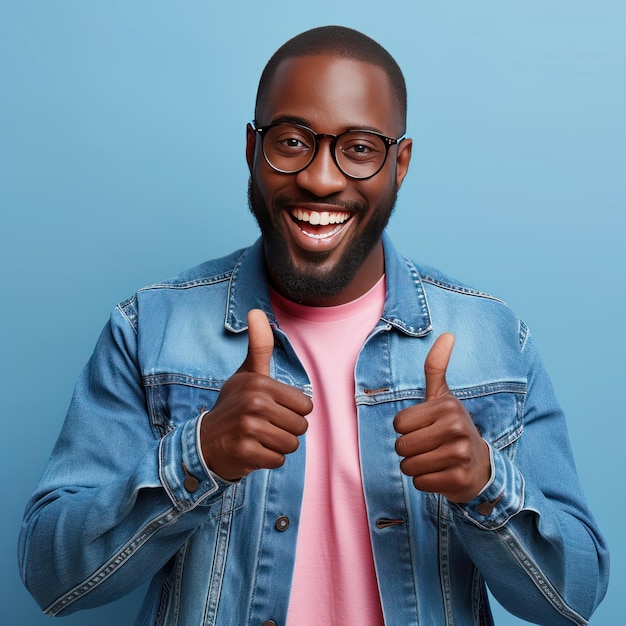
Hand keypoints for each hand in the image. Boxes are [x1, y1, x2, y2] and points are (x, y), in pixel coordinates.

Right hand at [199, 309, 311, 480]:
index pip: (305, 406)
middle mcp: (254, 404)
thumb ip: (259, 345)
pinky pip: (278, 461)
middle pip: (300, 427)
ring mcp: (248, 429)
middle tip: (264, 426)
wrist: (204, 440)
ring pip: (291, 445)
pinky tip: (252, 450)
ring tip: (259, 438)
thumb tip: (255, 311)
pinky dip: (268, 460)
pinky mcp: (245, 452)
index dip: (292, 412)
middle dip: (286, 430)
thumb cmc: (234, 404)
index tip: (272, 410)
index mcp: (259, 384)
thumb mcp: (247, 373)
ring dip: (278, 446)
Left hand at [393, 333, 490, 502]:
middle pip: (401, 446)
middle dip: (408, 451)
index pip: (398, 423)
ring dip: (415, 467)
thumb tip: (447, 334)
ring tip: (434, 460)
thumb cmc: (451, 428)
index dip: (406, 429)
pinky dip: (425, 482)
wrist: (479, 467)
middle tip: (429, 448)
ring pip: (408, 466)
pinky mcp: (458, 479)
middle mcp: (456, 427)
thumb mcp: (442, 397)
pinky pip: (420, 482)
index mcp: (447, 406)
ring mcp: (459, 454)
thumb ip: (436, 367)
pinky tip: (441, 474)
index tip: (425, 428)